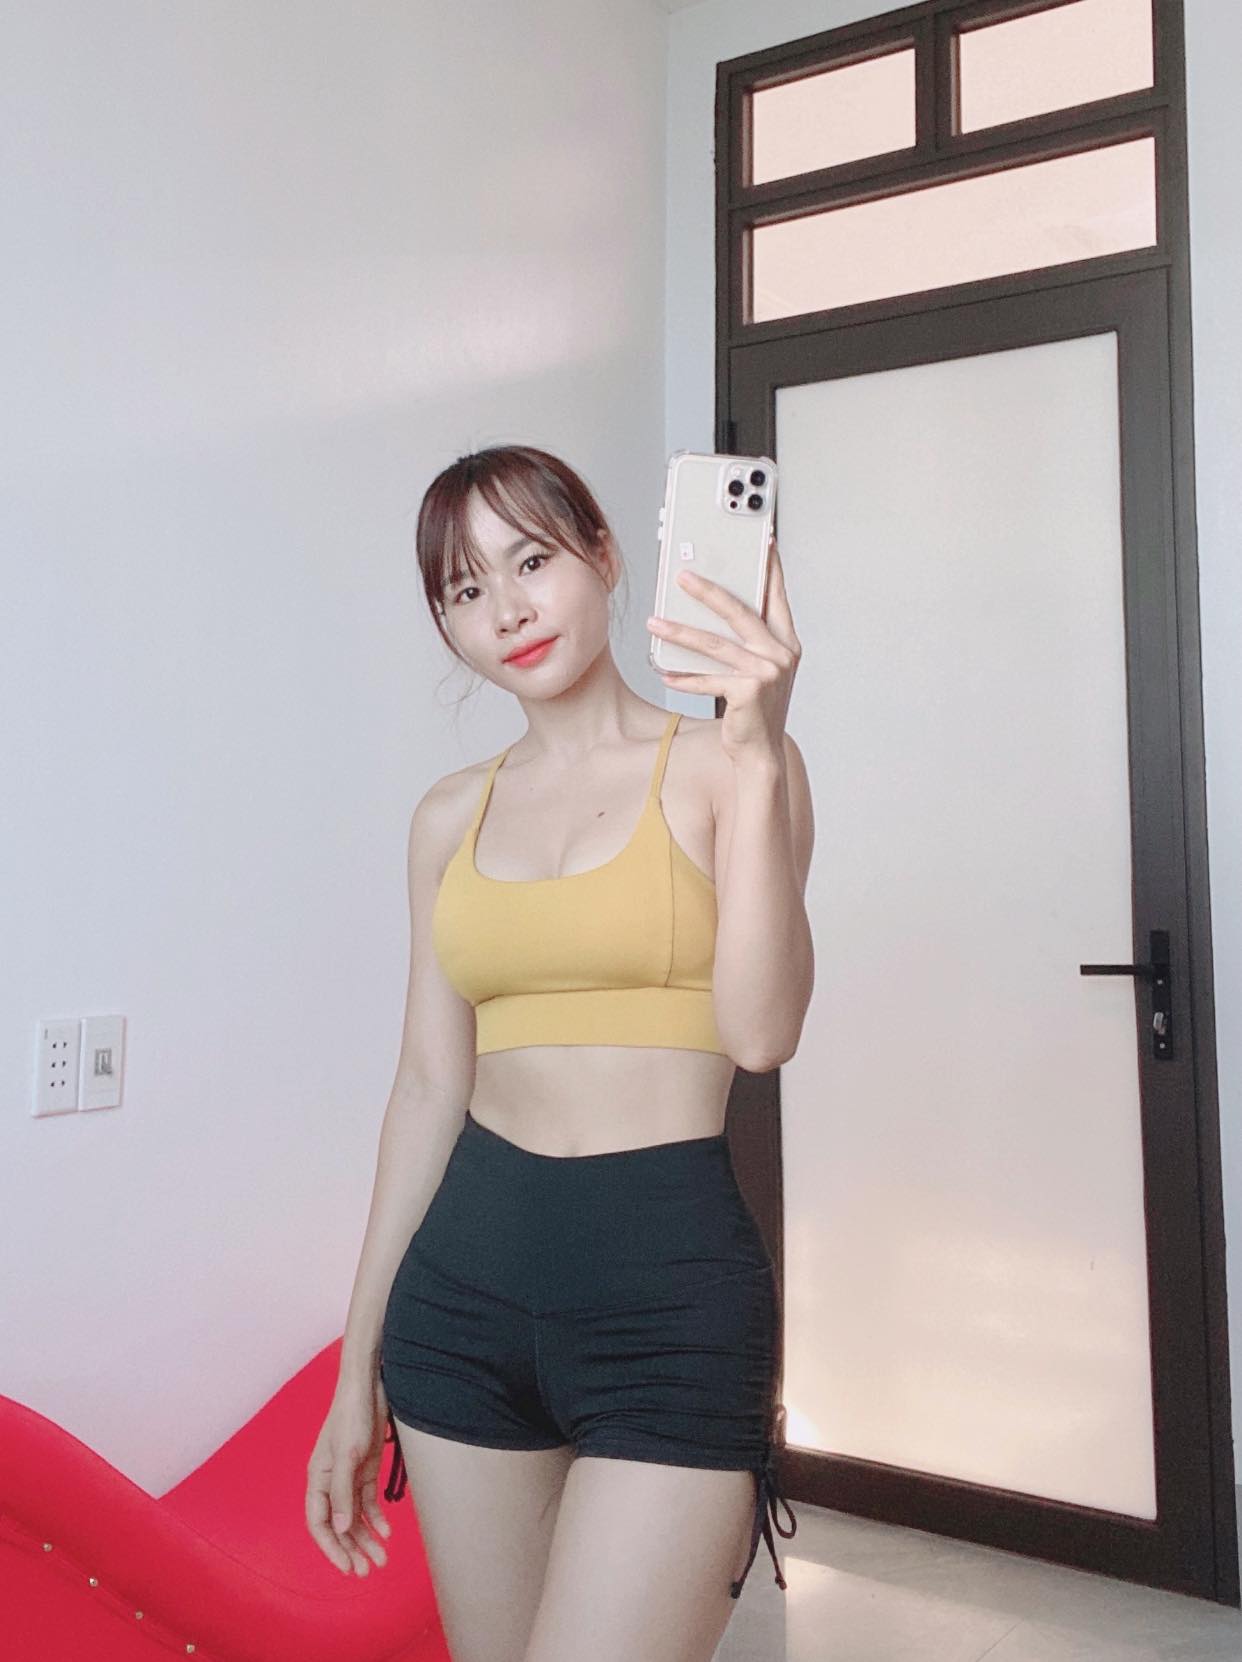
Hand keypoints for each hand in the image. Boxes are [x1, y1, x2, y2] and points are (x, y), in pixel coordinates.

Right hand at [305, 1374, 393, 1574]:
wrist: (369, 1386)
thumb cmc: (352, 1416)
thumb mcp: (347, 1455)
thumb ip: (343, 1492)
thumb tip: (341, 1528)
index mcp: (318, 1479)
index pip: (319, 1523)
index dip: (331, 1548)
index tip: (346, 1567)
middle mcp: (331, 1482)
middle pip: (338, 1524)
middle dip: (351, 1549)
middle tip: (367, 1571)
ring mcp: (349, 1476)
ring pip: (355, 1516)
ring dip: (365, 1538)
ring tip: (381, 1559)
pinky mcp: (366, 1469)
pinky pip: (368, 1501)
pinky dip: (376, 1518)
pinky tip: (387, 1530)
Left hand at [647, 533, 799, 766]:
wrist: (761, 752)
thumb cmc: (756, 710)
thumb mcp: (758, 670)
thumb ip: (746, 640)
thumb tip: (711, 610)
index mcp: (787, 643)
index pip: (776, 596)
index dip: (769, 567)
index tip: (760, 540)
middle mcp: (782, 654)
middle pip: (740, 611)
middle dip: (708, 591)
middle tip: (682, 576)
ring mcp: (767, 673)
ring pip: (715, 644)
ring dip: (680, 633)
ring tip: (654, 623)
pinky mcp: (749, 692)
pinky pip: (708, 679)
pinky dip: (684, 677)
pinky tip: (665, 674)